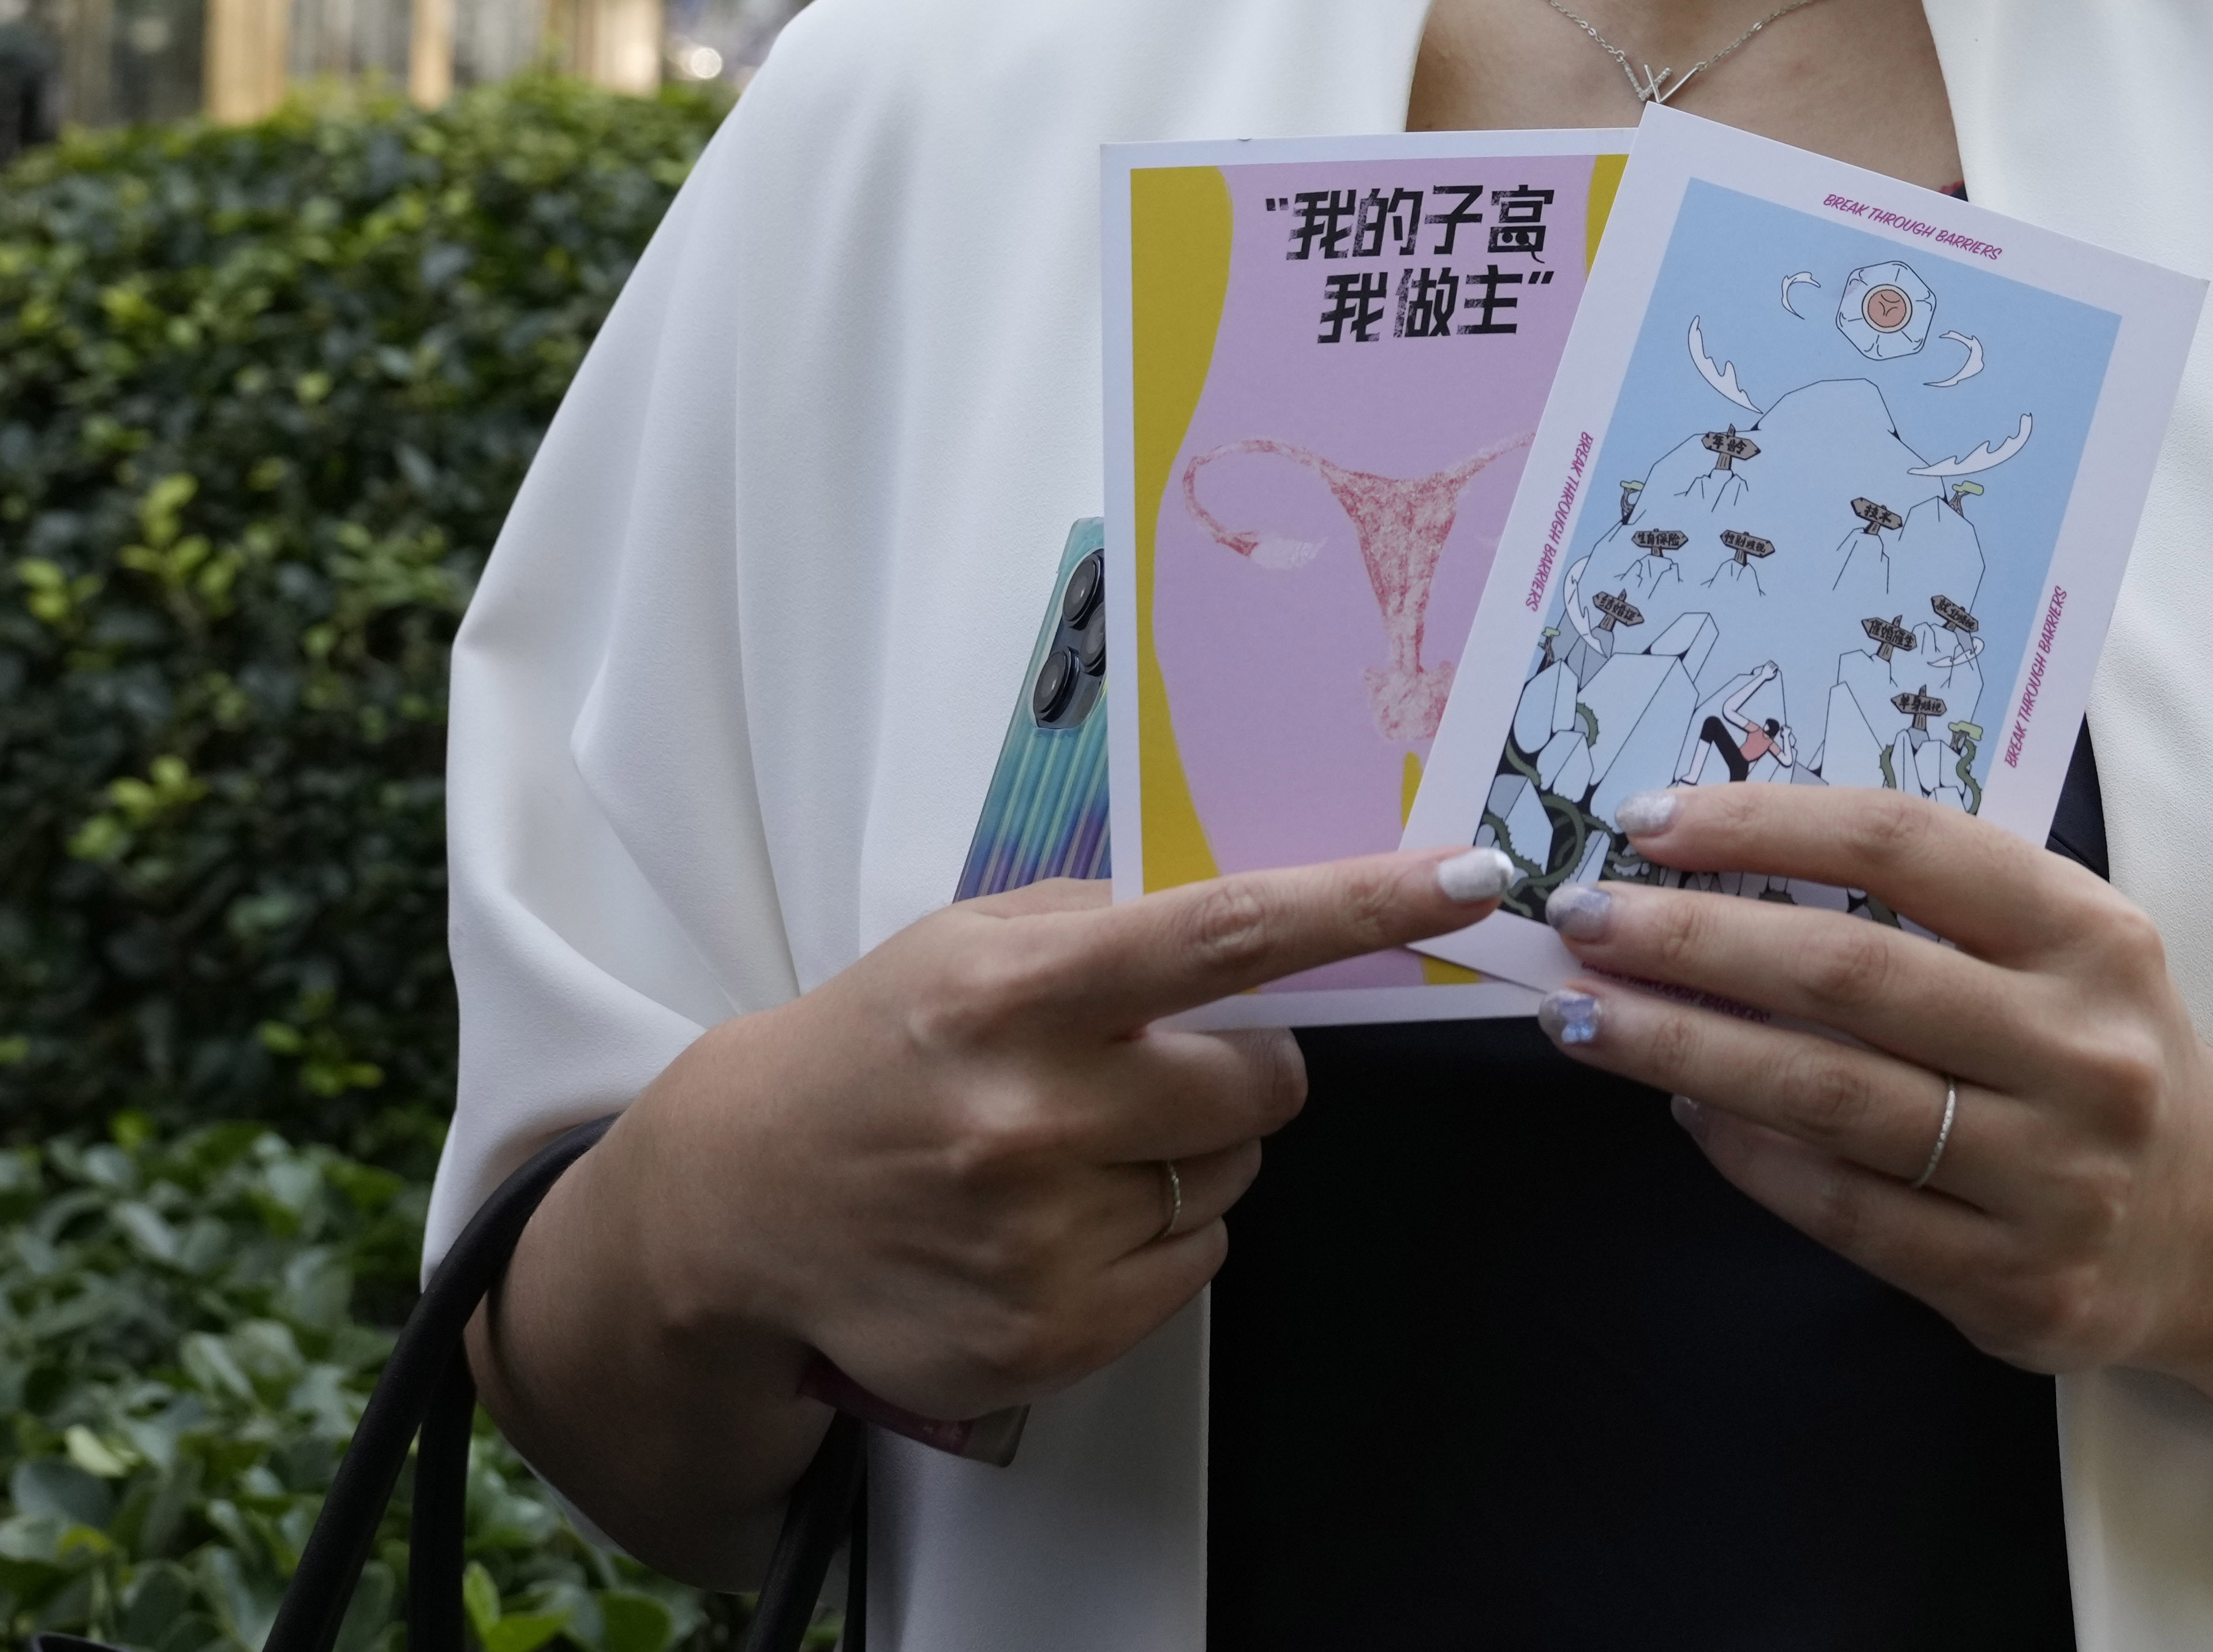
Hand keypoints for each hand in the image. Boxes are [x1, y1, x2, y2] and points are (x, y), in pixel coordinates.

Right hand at [478, 846, 1513, 1581]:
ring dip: (1186, 1161)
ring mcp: (1046, 1237)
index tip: (1472, 879)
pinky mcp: (1052, 1333)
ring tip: (1073, 1150)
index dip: (1364, 905)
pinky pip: (1195, 1271)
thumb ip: (1108, 926)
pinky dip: (1152, 1242)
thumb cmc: (877, 1049)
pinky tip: (1058, 1221)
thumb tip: (1264, 915)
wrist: (740, 1204)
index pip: (1228, 932)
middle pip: (1262, 1083)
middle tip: (1149, 1069)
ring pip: (1233, 1184)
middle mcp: (1037, 1115)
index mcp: (1021, 993)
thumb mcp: (971, 944)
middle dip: (1238, 1070)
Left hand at [1522, 785, 2212, 1377]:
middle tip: (1583, 917)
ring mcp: (2055, 1178)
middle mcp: (2083, 1051)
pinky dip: (1747, 1155)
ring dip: (1684, 1050)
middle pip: (1848, 975)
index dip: (1765, 824)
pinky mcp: (2016, 1285)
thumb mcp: (2057, 945)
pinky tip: (1684, 1110)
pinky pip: (1845, 1210)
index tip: (1648, 820)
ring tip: (1587, 1015)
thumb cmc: (2094, 1047)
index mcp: (2090, 934)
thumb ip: (1926, 901)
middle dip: (1691, 940)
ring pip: (1830, 1099)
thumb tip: (1717, 863)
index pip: (1904, 845)